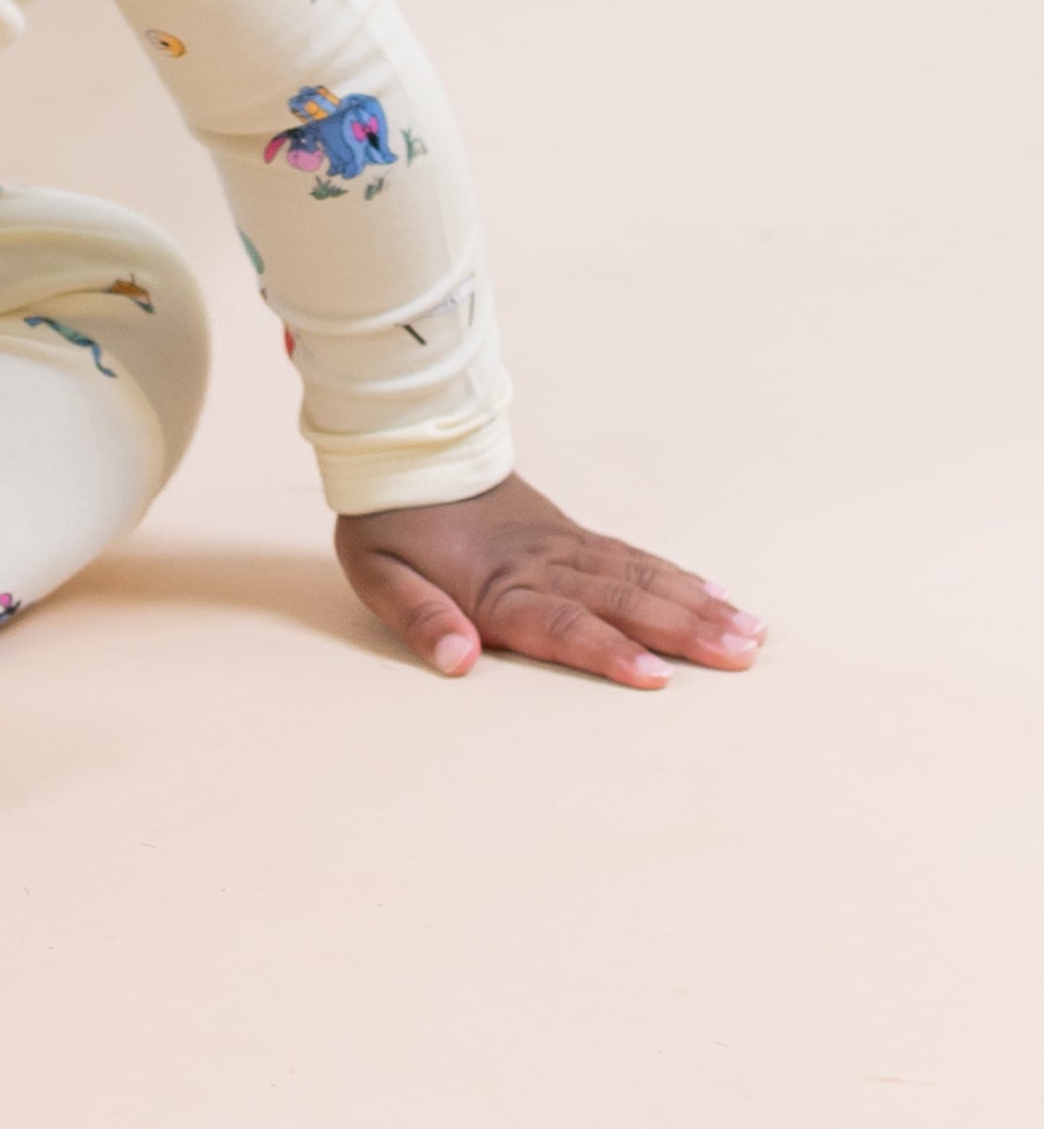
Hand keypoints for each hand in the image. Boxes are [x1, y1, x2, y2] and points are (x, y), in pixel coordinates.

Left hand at [336, 472, 765, 687]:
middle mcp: (541, 565)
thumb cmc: (390, 525)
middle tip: (742, 656)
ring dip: (695, 605)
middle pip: (619, 600)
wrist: (405, 452)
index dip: (607, 651)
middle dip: (683, 631)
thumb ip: (419, 618)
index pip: (558, 623)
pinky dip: (677, 575)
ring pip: (638, 576)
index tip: (658, 676)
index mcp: (496, 584)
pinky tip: (716, 594)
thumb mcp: (378, 574)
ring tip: (751, 633)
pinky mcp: (571, 533)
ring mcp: (562, 546)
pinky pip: (631, 555)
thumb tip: (457, 661)